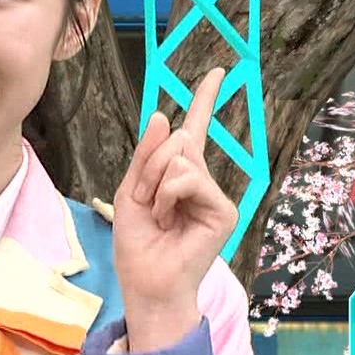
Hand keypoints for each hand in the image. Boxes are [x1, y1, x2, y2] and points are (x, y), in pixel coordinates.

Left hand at [113, 68, 238, 353]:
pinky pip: (188, 178)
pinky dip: (167, 195)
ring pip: (181, 157)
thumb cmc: (137, 242)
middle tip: (145, 200)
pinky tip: (168, 219)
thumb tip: (166, 115)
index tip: (216, 72)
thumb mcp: (131, 191)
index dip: (205, 99)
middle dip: (149, 164)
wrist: (145, 282)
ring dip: (155, 183)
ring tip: (157, 213)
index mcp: (180, 174)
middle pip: (178, 140)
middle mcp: (201, 179)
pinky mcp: (223, 209)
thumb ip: (146, 155)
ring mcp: (214, 194)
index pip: (194, 129)